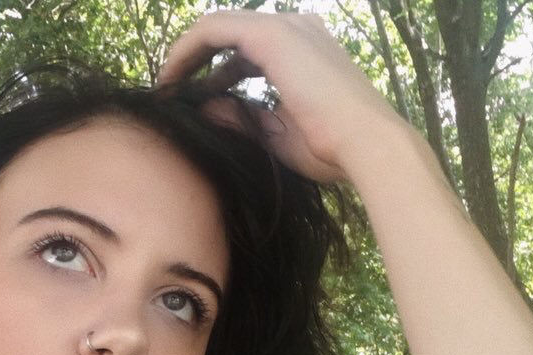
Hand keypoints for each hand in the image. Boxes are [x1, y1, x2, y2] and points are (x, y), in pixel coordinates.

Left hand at [155, 10, 405, 185]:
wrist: (366, 145)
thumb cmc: (332, 149)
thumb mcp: (277, 134)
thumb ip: (242, 119)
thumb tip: (206, 110)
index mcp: (305, 51)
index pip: (248, 51)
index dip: (215, 72)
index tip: (191, 98)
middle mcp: (297, 29)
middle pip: (230, 34)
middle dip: (196, 60)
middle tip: (171, 91)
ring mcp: (285, 27)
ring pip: (217, 27)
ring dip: (187, 55)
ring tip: (166, 88)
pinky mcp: (271, 35)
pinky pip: (212, 29)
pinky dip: (187, 50)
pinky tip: (170, 79)